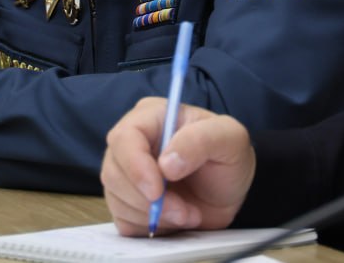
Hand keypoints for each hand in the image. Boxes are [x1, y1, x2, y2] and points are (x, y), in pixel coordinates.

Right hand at [101, 96, 255, 235]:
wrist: (229, 189)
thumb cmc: (228, 156)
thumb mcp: (230, 138)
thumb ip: (201, 141)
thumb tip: (167, 163)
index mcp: (151, 117)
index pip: (124, 137)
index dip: (135, 166)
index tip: (157, 191)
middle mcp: (132, 143)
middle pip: (114, 172)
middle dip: (148, 200)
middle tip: (184, 210)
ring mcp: (127, 173)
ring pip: (116, 199)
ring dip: (154, 215)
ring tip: (188, 213)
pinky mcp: (128, 202)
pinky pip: (123, 220)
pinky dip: (148, 226)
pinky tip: (173, 220)